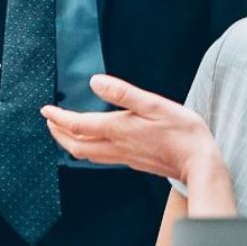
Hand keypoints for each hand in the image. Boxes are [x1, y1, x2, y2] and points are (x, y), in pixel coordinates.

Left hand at [41, 74, 222, 184]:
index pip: (78, 125)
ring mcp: (124, 156)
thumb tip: (94, 81)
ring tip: (63, 131)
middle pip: (76, 145)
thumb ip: (122, 92)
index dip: (58, 117)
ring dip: (70, 142)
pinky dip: (87, 147)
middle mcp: (116, 146)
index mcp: (117, 129)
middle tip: (49, 121)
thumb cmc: (181, 132)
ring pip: (87, 154)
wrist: (201, 164)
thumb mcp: (153, 104)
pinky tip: (93, 141)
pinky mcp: (133, 161)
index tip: (45, 110)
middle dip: (58, 133)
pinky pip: (101, 157)